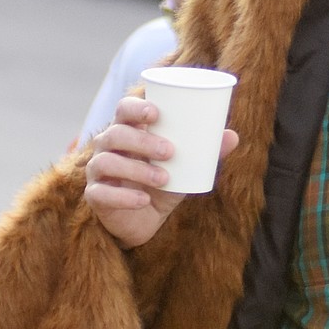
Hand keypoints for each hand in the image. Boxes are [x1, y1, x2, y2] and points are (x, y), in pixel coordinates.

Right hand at [84, 95, 237, 249]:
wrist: (145, 220)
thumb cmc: (162, 183)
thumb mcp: (186, 168)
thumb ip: (207, 152)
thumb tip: (233, 136)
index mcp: (128, 131)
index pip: (124, 109)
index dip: (136, 107)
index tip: (156, 113)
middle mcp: (107, 147)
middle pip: (115, 134)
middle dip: (142, 140)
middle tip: (171, 151)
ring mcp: (97, 171)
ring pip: (107, 162)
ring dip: (137, 169)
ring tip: (164, 179)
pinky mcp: (95, 196)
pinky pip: (101, 193)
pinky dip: (124, 196)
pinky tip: (143, 200)